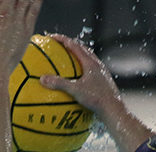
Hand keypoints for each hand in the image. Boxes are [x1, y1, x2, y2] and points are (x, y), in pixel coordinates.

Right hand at [40, 34, 150, 151]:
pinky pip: (90, 69)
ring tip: (67, 57)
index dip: (62, 40)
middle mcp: (97, 65)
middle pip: (82, 49)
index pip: (74, 45)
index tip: (51, 37)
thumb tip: (42, 79)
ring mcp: (101, 72)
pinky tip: (76, 77)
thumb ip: (59, 84)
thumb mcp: (76, 91)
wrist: (113, 109)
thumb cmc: (96, 100)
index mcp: (90, 63)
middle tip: (58, 44)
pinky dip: (81, 68)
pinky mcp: (103, 80)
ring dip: (77, 54)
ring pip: (88, 58)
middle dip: (69, 44)